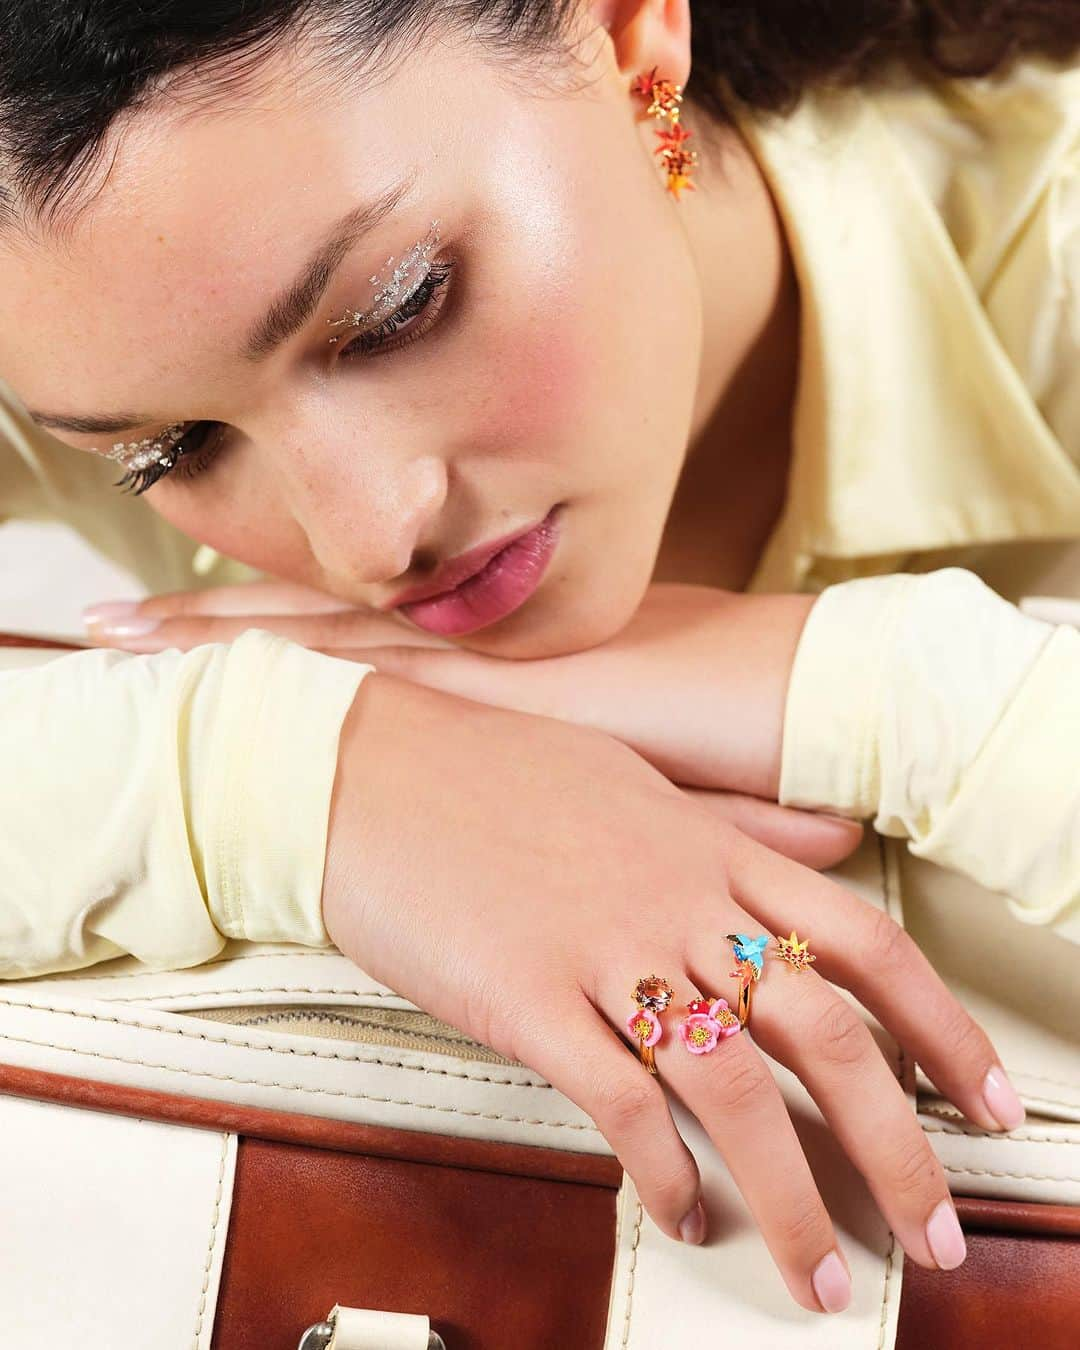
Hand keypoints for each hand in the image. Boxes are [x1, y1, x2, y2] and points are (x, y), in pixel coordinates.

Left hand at [83, 580, 857, 869]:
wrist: (811, 694)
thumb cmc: (736, 705)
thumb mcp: (628, 718)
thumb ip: (558, 731)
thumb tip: (517, 759)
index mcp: (493, 628)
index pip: (347, 611)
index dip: (254, 609)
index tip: (176, 610)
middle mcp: (471, 635)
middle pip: (304, 617)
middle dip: (201, 626)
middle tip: (103, 623)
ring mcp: (480, 664)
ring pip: (321, 643)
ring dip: (224, 647)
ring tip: (132, 648)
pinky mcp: (508, 697)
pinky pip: (383, 690)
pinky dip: (307, 689)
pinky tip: (248, 699)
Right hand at [323, 674, 1021, 1312]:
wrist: (365, 771)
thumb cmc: (495, 773)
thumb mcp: (639, 779)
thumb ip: (744, 821)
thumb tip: (838, 838)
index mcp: (709, 851)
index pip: (865, 942)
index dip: (943, 1028)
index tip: (985, 1100)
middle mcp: (676, 903)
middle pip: (825, 1035)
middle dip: (899, 1146)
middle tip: (935, 1227)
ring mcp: (602, 950)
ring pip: (734, 1089)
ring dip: (791, 1198)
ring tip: (817, 1273)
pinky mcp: (526, 1000)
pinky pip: (618, 1104)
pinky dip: (663, 1174)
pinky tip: (681, 1214)